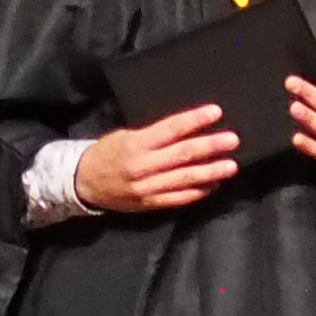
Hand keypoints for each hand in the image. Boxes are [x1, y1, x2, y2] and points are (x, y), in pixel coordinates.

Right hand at [75, 102, 236, 213]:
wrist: (83, 182)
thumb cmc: (107, 152)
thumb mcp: (126, 135)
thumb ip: (154, 135)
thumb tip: (187, 127)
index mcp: (136, 144)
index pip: (171, 129)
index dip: (195, 120)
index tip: (216, 111)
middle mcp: (143, 167)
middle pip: (182, 155)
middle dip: (210, 147)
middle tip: (233, 140)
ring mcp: (147, 188)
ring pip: (185, 179)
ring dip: (211, 172)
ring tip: (231, 165)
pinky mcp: (150, 204)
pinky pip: (179, 198)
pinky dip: (198, 191)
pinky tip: (214, 184)